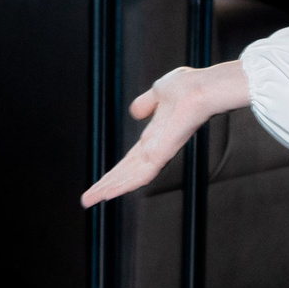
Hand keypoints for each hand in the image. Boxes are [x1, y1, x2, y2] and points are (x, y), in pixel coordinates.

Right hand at [80, 61, 251, 205]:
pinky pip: (140, 175)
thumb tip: (135, 112)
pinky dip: (121, 185)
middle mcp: (155, 148)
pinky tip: (107, 194)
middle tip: (88, 199)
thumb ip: (146, 104)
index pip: (130, 160)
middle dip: (106, 185)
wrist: (200, 88)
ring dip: (108, 188)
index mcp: (154, 136)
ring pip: (130, 177)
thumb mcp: (158, 92)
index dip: (115, 170)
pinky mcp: (161, 155)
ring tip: (90, 200)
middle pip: (126, 172)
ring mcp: (158, 153)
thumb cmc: (187, 87)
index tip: (102, 181)